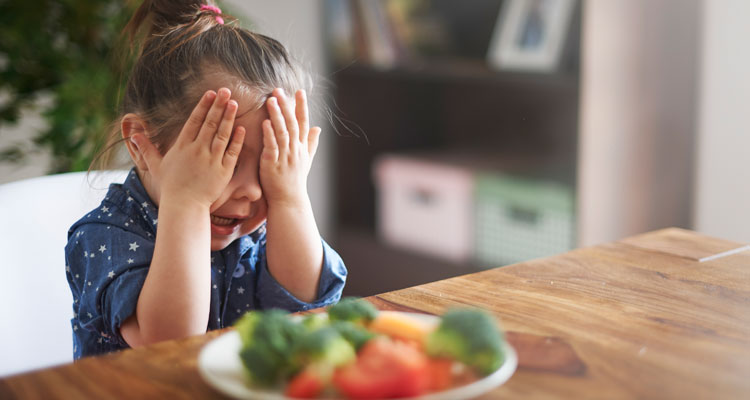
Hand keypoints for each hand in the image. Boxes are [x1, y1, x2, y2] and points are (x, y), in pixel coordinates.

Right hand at [131, 88, 245, 208]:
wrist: (184, 206)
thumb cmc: (171, 187)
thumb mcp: (156, 166)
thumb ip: (147, 149)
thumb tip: (133, 135)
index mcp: (182, 146)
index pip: (194, 121)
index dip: (203, 106)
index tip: (210, 93)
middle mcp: (197, 150)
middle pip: (210, 123)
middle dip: (218, 105)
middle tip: (226, 91)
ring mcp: (211, 160)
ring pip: (222, 134)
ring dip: (228, 118)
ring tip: (235, 103)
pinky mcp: (223, 170)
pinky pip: (232, 152)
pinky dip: (237, 140)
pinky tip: (242, 128)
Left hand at [260, 88, 320, 206]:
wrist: (289, 201)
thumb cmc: (295, 181)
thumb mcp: (306, 160)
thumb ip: (311, 143)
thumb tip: (318, 128)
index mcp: (302, 147)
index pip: (303, 123)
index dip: (302, 107)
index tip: (300, 91)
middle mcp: (295, 150)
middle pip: (292, 123)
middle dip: (286, 106)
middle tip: (279, 90)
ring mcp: (285, 156)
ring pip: (282, 132)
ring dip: (277, 115)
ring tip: (271, 100)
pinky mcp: (272, 164)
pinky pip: (272, 146)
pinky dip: (269, 134)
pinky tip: (265, 122)